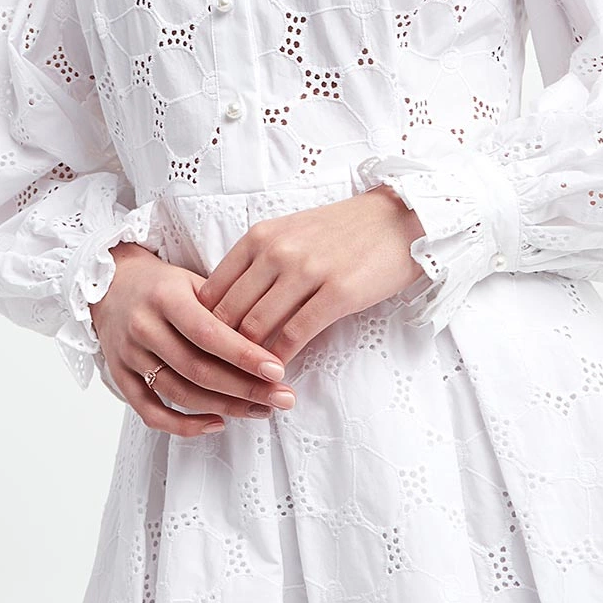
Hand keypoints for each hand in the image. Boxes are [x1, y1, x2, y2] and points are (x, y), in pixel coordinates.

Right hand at [89, 243, 298, 436]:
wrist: (111, 285)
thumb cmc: (163, 285)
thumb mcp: (194, 282)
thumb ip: (225, 309)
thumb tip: (270, 343)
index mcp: (165, 298)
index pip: (208, 334)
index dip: (244, 356)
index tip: (278, 371)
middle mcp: (143, 328)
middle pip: (197, 370)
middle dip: (245, 388)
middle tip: (282, 398)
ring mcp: (129, 356)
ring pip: (180, 393)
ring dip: (225, 408)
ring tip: (261, 409)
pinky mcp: (120, 378)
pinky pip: (151, 413)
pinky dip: (183, 425)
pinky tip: (216, 423)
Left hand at [193, 185, 427, 364]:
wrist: (399, 219)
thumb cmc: (344, 231)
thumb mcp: (290, 234)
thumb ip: (259, 264)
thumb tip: (229, 310)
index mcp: (259, 237)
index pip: (212, 290)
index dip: (202, 326)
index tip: (204, 351)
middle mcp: (276, 251)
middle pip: (228, 313)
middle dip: (219, 350)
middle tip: (218, 377)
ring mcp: (306, 271)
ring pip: (257, 327)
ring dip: (248, 361)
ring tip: (245, 383)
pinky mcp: (337, 293)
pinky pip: (296, 335)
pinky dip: (282, 360)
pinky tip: (278, 374)